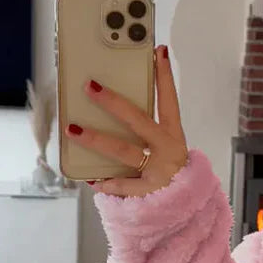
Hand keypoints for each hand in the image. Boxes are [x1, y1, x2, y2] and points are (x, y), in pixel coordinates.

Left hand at [64, 44, 188, 196]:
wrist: (189, 211)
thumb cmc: (173, 175)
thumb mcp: (167, 150)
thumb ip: (147, 132)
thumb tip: (114, 108)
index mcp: (174, 137)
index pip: (170, 101)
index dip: (164, 77)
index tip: (158, 51)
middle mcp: (168, 151)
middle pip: (138, 121)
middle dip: (113, 102)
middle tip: (90, 86)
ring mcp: (159, 173)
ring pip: (124, 151)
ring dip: (97, 139)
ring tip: (73, 129)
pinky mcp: (148, 194)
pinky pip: (122, 186)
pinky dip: (106, 182)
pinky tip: (91, 178)